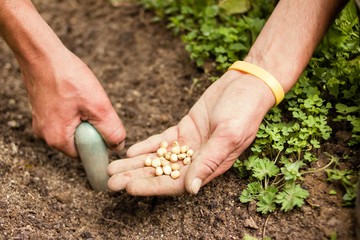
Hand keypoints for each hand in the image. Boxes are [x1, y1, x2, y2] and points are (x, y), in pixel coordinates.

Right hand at [21, 47, 125, 157]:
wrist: (42, 54)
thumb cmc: (67, 77)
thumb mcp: (98, 106)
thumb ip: (111, 130)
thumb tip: (118, 146)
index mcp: (58, 139)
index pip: (86, 155)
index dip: (100, 144)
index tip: (105, 127)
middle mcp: (46, 135)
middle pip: (80, 142)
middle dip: (92, 128)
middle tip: (95, 107)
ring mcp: (43, 123)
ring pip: (73, 128)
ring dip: (84, 118)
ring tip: (84, 98)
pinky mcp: (43, 111)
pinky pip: (65, 118)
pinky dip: (75, 110)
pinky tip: (76, 95)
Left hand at [107, 70, 274, 195]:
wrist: (245, 85)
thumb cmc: (244, 110)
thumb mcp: (229, 134)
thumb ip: (210, 161)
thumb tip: (191, 189)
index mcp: (210, 165)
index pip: (176, 183)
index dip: (152, 186)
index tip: (129, 188)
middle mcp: (198, 159)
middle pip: (162, 173)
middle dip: (136, 177)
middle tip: (111, 182)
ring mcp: (190, 144)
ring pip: (158, 158)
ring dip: (136, 163)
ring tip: (113, 168)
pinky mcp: (185, 129)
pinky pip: (162, 140)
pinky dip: (147, 145)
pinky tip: (131, 150)